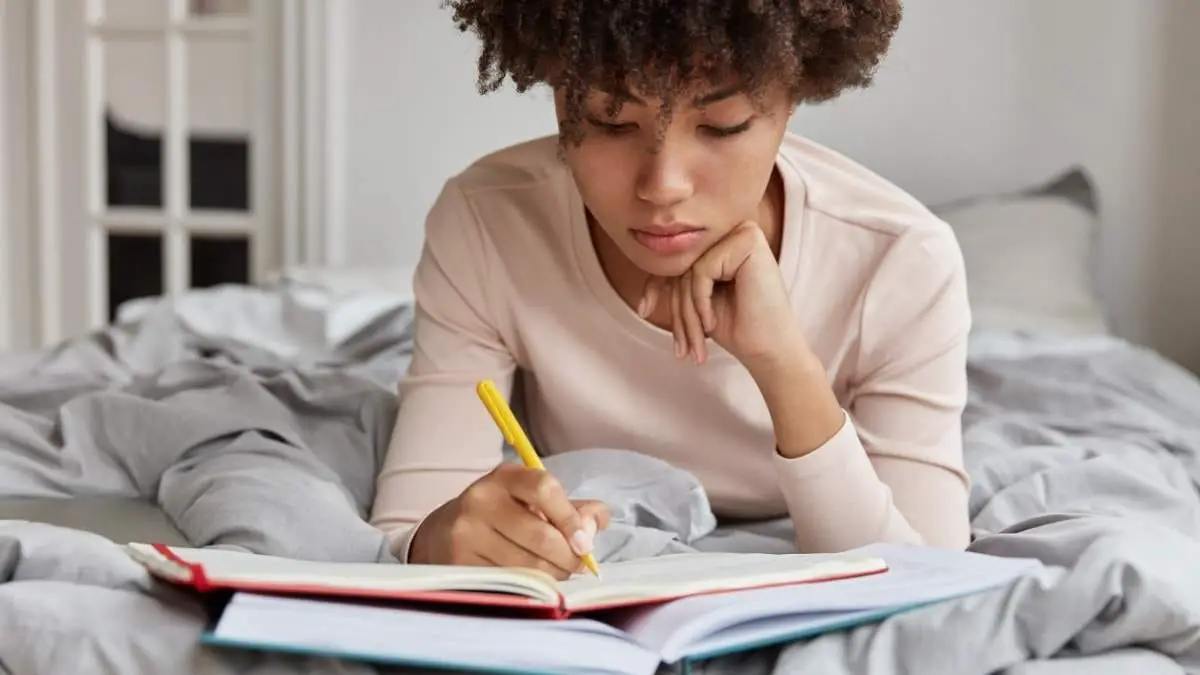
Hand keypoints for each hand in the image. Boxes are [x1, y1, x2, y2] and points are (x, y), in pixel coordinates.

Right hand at [407, 463, 609, 579]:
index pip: (544, 488)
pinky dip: (529, 588)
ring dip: (552, 576)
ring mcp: (466, 533)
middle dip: (567, 557)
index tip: (584, 543)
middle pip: (540, 535)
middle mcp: (481, 500)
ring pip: (527, 565)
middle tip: (576, 565)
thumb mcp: (532, 501)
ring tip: (555, 573)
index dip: (570, 518)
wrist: (442, 534)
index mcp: (505, 477)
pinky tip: (532, 583)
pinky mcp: (458, 564)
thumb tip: (598, 522)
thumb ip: (571, 508)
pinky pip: (508, 583)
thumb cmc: (501, 517)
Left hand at [640, 221, 801, 369]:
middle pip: (683, 264)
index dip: (656, 286)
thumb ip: (677, 273)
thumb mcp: (696, 298)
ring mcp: (743, 232)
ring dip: (687, 313)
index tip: (645, 311)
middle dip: (677, 309)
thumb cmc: (737, 327)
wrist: (770, 350)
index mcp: (724, 241)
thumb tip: (640, 249)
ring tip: (695, 344)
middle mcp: (734, 230)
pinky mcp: (748, 241)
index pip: (679, 259)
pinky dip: (700, 303)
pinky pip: (701, 270)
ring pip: (689, 269)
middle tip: (682, 347)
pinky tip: (712, 324)